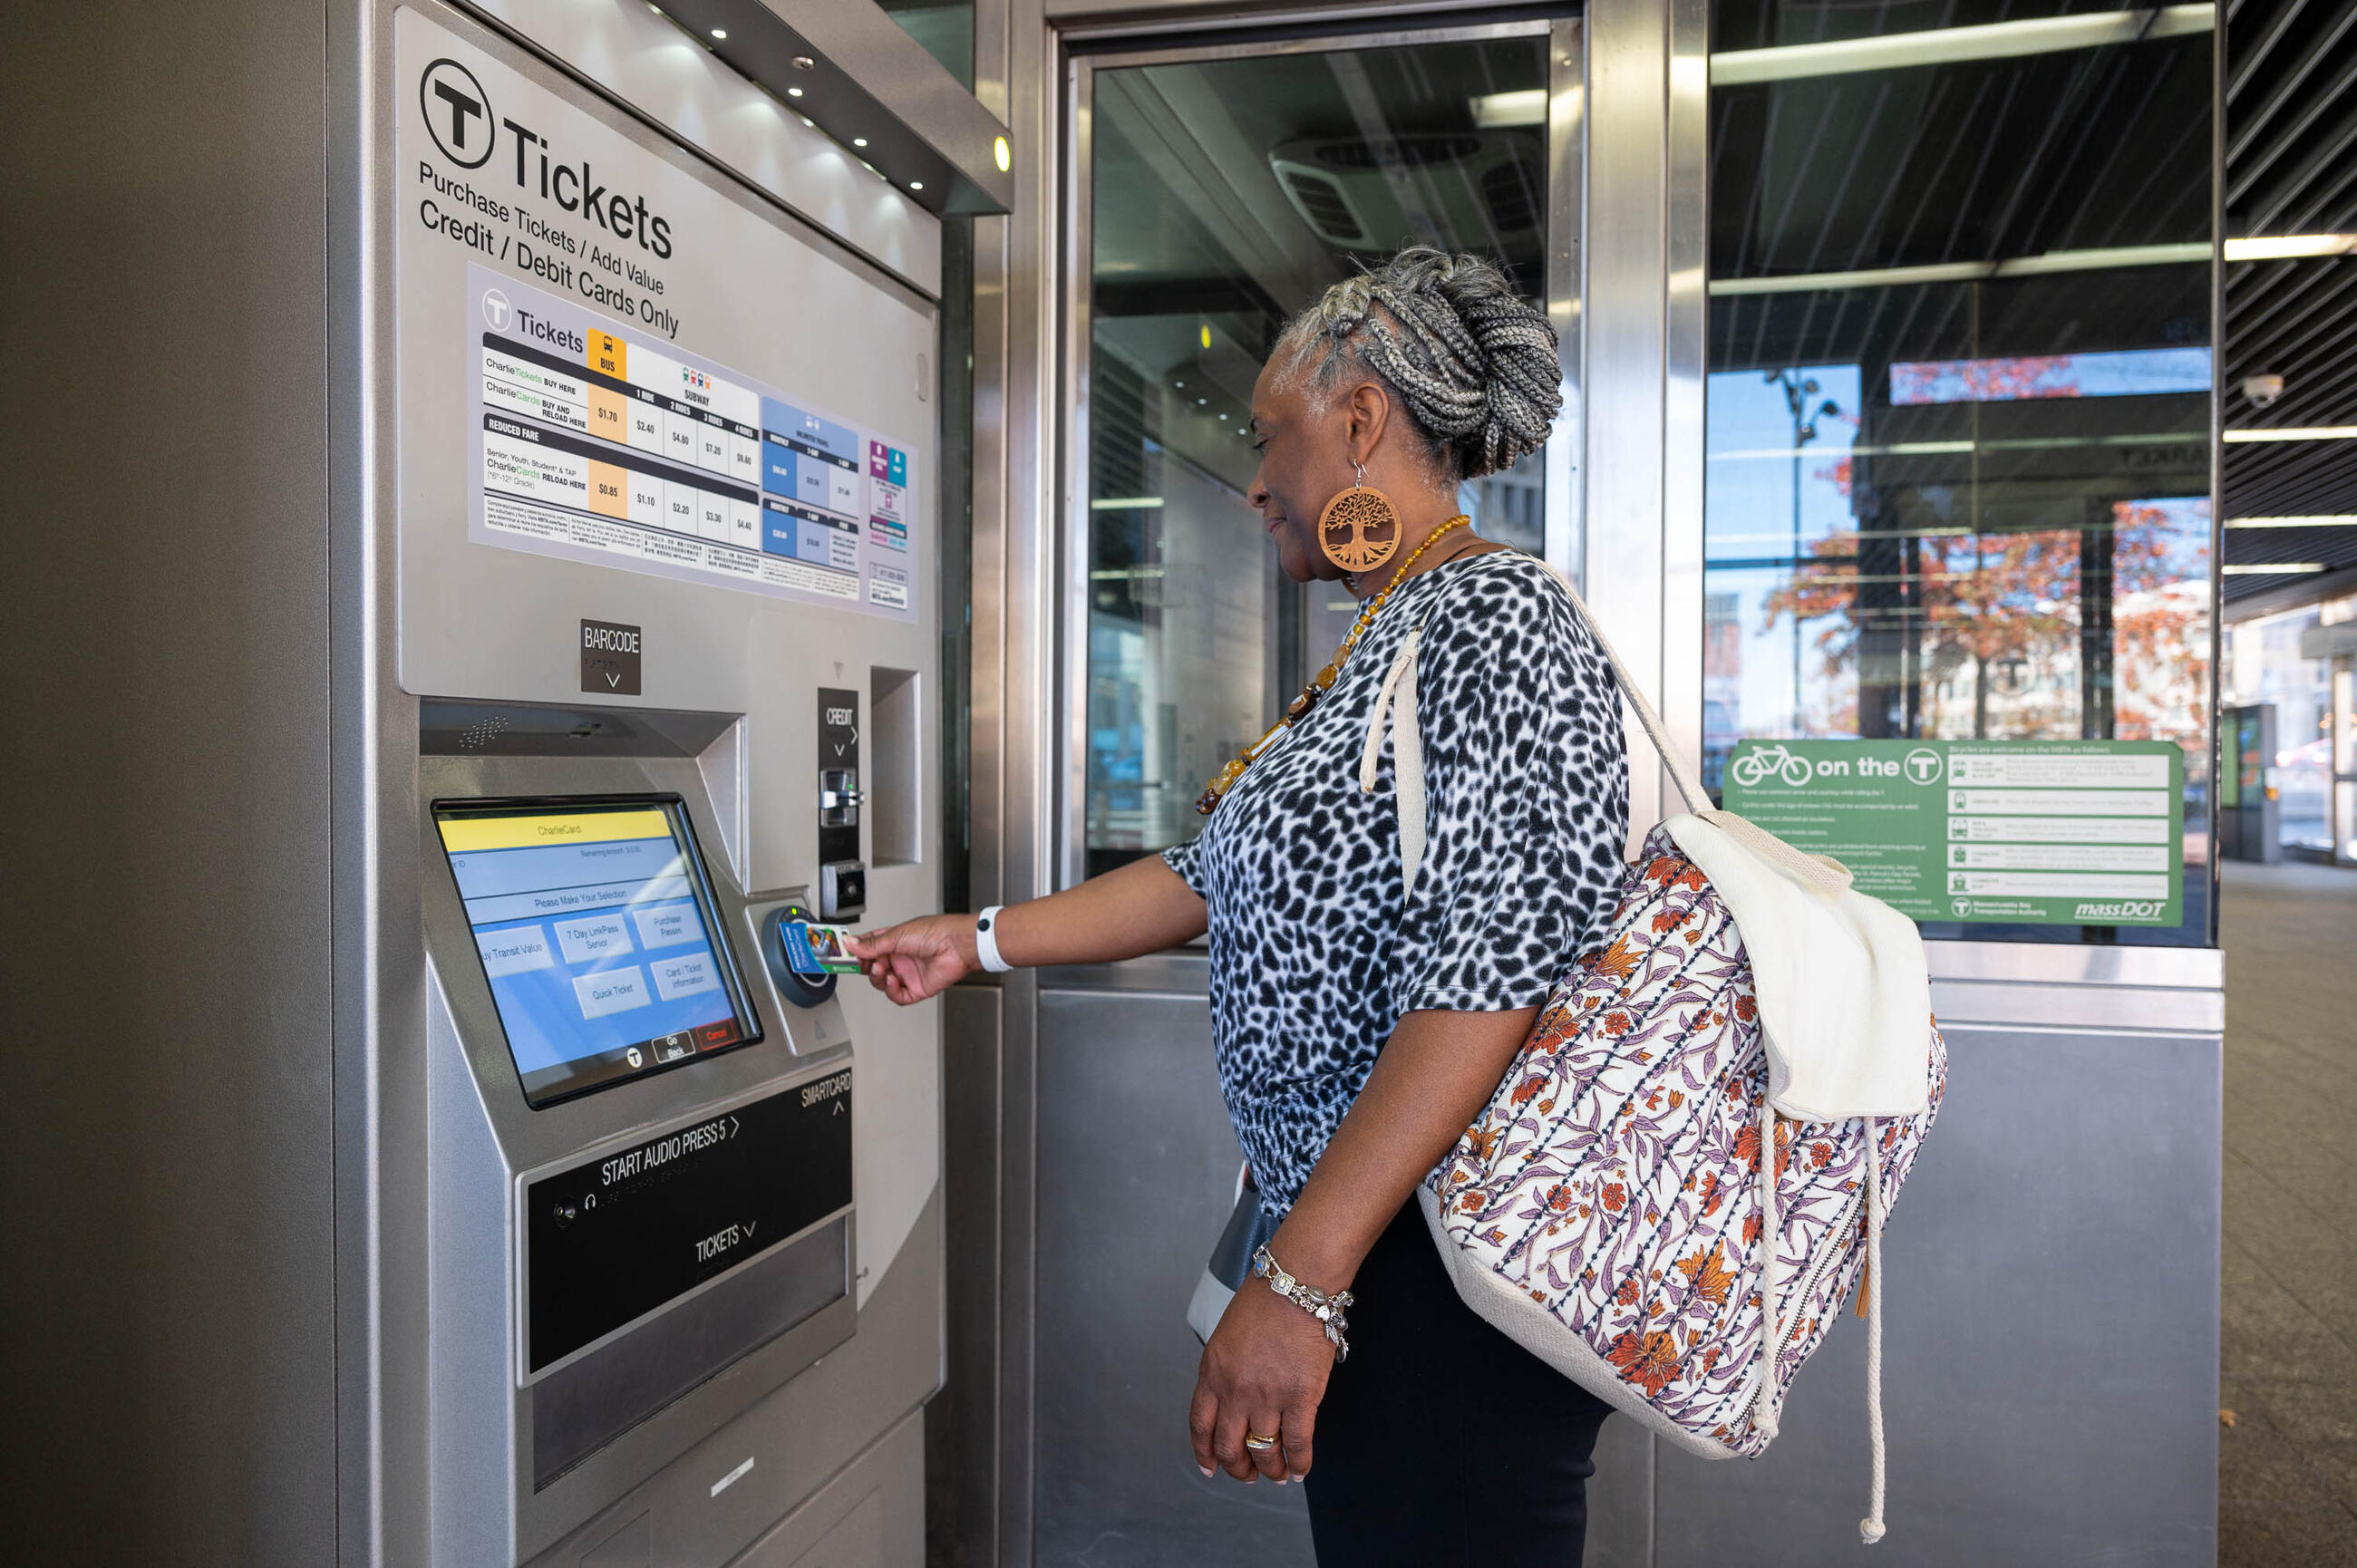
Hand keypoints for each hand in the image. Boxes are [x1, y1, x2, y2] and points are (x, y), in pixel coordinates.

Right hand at [843, 915, 977, 1004]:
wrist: (958, 946)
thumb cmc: (936, 932)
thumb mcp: (897, 935)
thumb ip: (872, 944)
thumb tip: (850, 944)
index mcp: (894, 940)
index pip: (868, 947)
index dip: (856, 952)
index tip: (843, 955)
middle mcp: (900, 957)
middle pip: (872, 967)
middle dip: (865, 967)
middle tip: (860, 964)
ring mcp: (907, 973)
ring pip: (881, 982)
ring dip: (877, 977)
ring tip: (881, 969)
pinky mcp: (916, 988)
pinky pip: (897, 995)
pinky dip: (890, 990)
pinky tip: (891, 981)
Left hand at [1189, 1274, 1331, 1485]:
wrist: (1297, 1282)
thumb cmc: (1266, 1299)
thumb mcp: (1227, 1336)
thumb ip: (1225, 1371)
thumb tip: (1234, 1401)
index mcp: (1212, 1371)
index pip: (1200, 1425)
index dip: (1205, 1453)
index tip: (1210, 1467)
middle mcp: (1234, 1389)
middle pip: (1228, 1445)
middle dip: (1237, 1468)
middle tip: (1247, 1475)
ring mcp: (1267, 1395)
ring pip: (1262, 1451)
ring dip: (1270, 1470)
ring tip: (1277, 1475)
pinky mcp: (1300, 1397)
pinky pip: (1297, 1443)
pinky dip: (1298, 1462)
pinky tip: (1300, 1468)